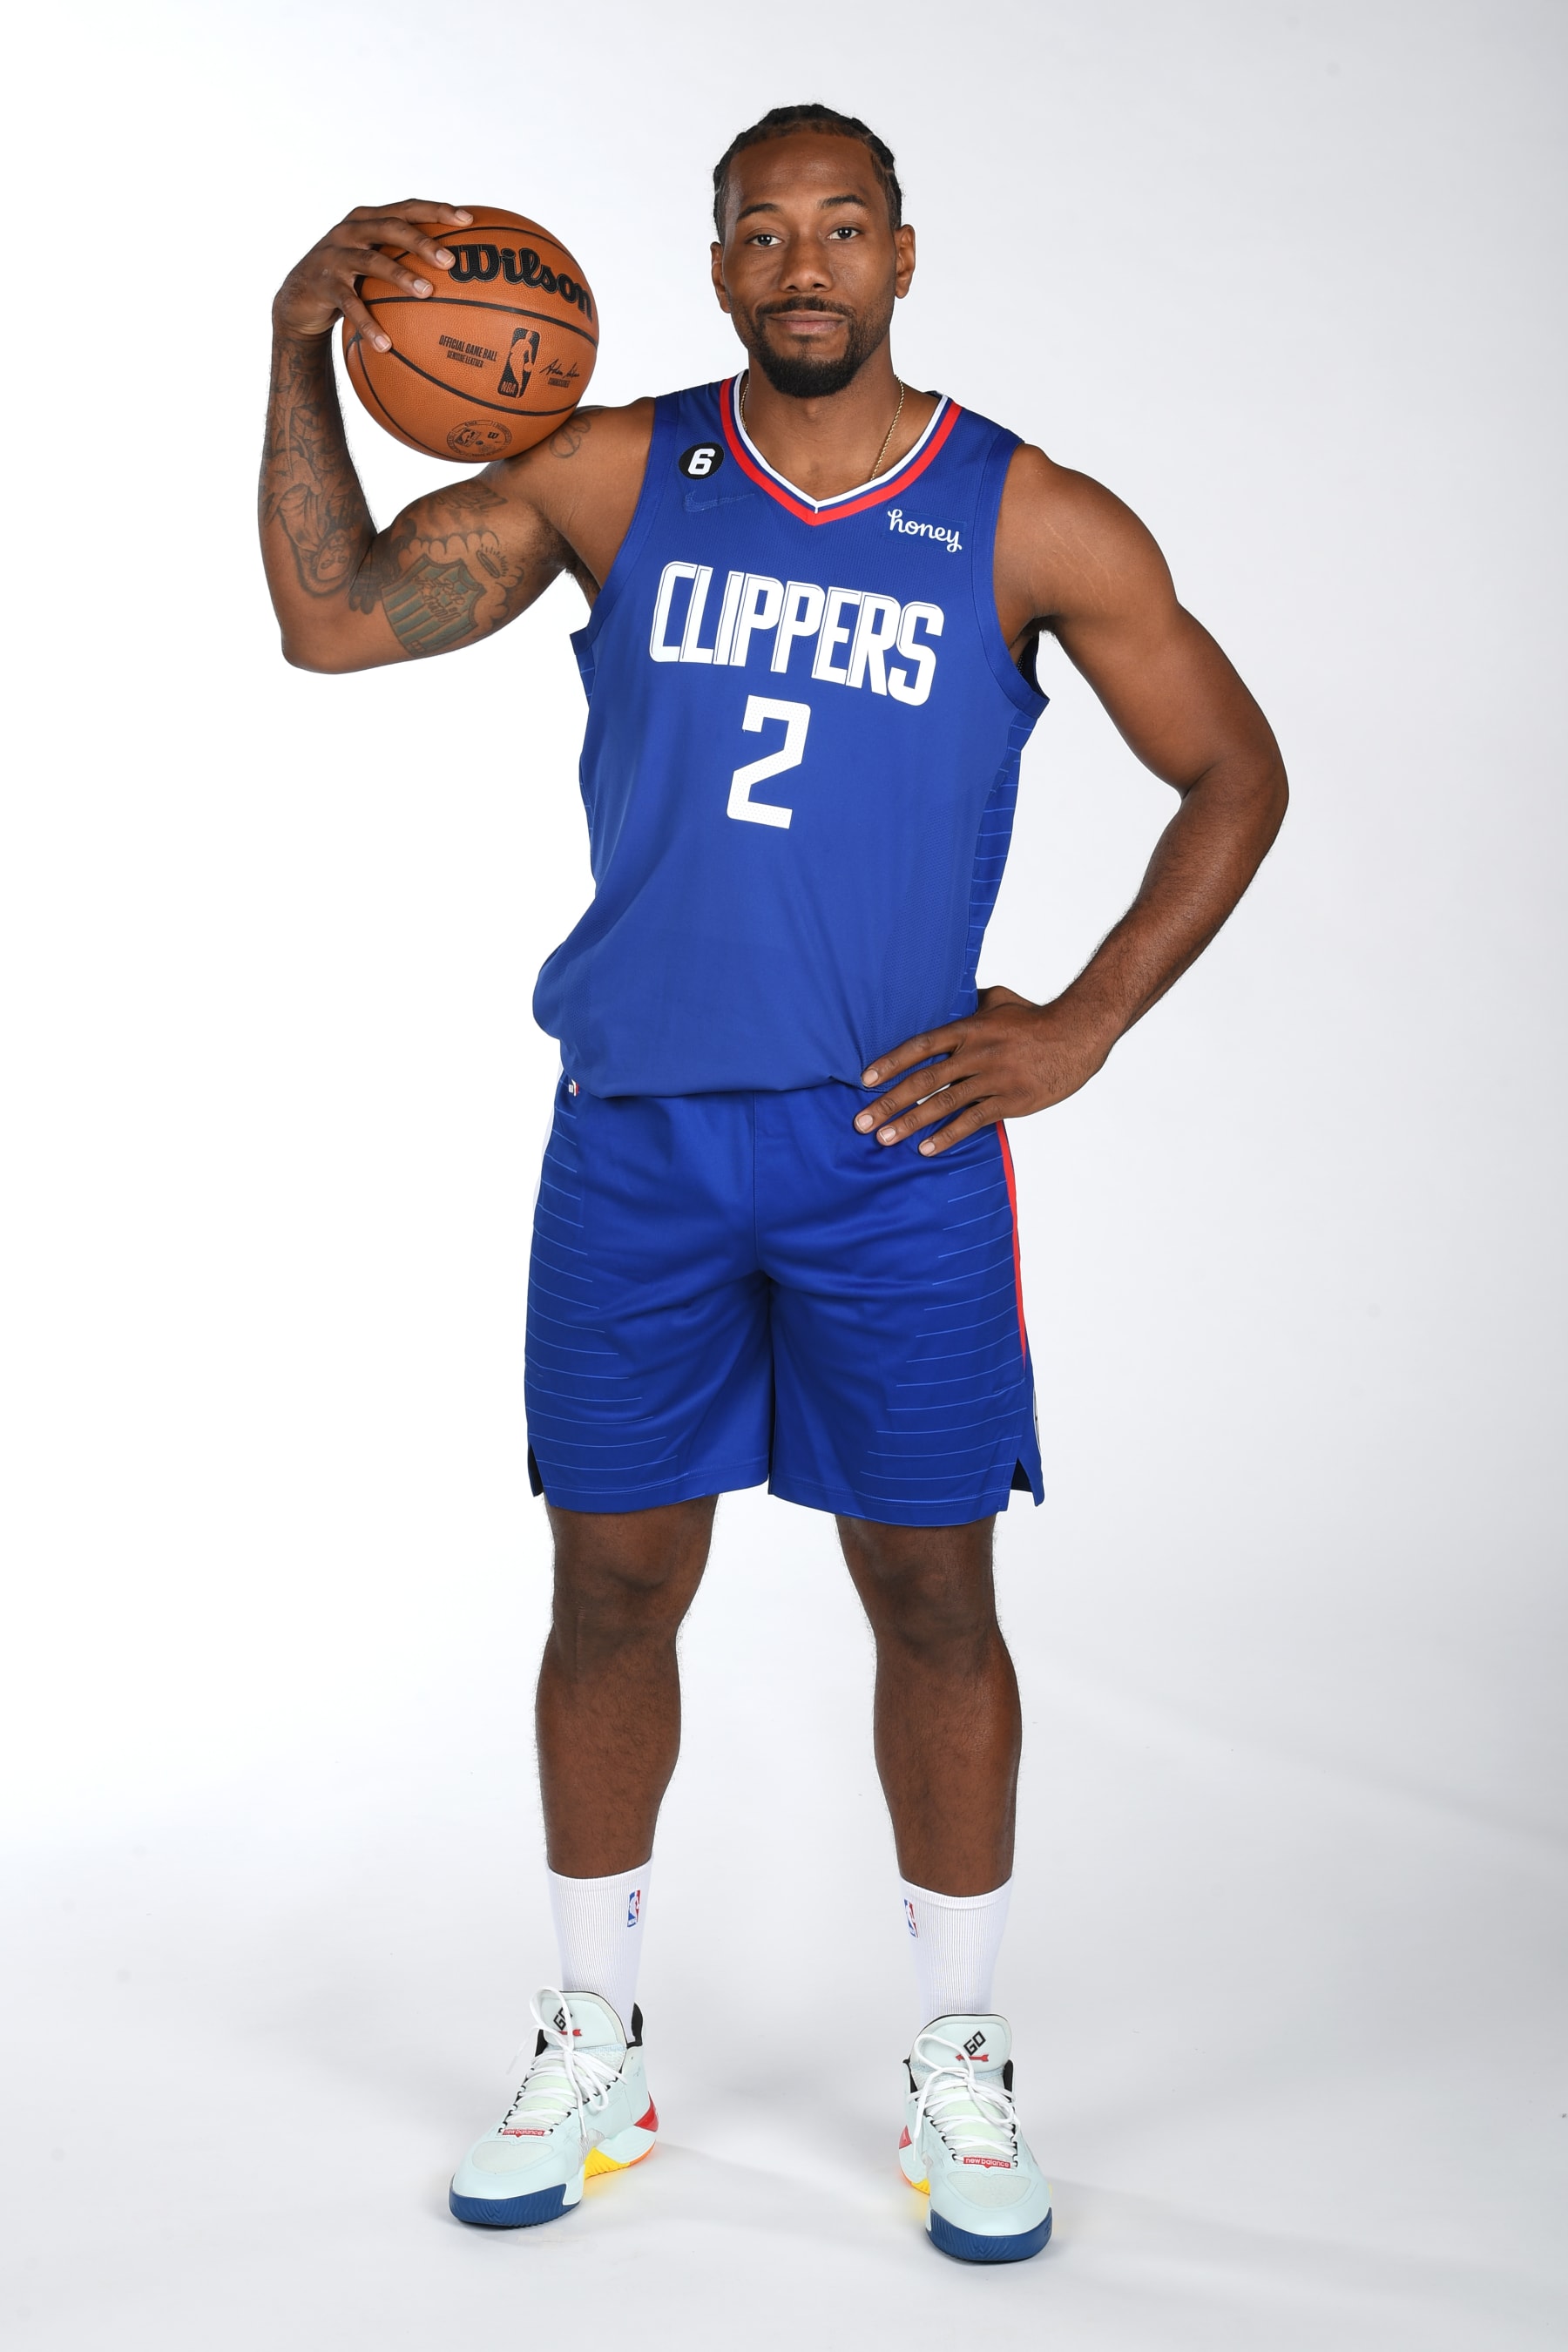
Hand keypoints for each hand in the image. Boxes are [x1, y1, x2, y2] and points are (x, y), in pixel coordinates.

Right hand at [272, 201, 473, 349]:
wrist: (299, 299)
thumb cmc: (349, 280)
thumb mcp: (374, 261)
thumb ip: (403, 257)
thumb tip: (457, 271)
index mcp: (368, 219)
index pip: (406, 208)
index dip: (436, 211)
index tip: (468, 221)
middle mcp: (350, 230)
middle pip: (391, 227)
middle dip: (422, 242)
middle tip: (450, 261)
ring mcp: (335, 255)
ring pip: (373, 262)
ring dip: (401, 277)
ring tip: (427, 294)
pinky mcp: (323, 284)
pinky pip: (350, 305)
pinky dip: (368, 324)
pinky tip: (386, 345)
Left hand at [853, 985, 1115, 1155]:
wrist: (1078, 1034)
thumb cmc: (1036, 1017)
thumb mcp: (1000, 1000)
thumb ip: (970, 1004)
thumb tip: (949, 999)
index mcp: (969, 1028)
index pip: (921, 1046)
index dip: (891, 1062)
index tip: (865, 1080)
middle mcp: (976, 1054)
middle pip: (924, 1081)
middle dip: (889, 1103)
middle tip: (861, 1122)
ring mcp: (993, 1079)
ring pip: (943, 1104)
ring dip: (910, 1124)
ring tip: (884, 1139)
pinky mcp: (1010, 1101)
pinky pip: (973, 1121)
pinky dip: (948, 1136)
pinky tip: (926, 1149)